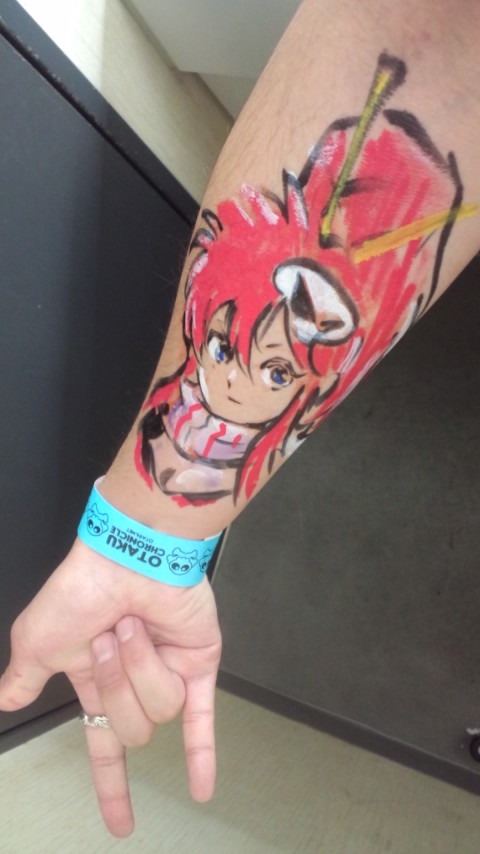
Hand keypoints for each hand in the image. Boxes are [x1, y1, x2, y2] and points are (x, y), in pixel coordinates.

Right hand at [0, 539, 221, 836]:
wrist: (128, 555)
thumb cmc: (81, 591)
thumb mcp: (38, 639)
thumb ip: (24, 678)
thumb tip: (4, 701)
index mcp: (98, 681)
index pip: (104, 745)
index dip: (111, 785)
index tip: (120, 824)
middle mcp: (135, 681)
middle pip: (131, 728)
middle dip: (115, 683)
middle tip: (109, 638)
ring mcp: (168, 672)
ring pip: (158, 710)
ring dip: (141, 666)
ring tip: (135, 627)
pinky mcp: (196, 662)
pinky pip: (203, 717)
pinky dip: (204, 753)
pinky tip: (203, 790)